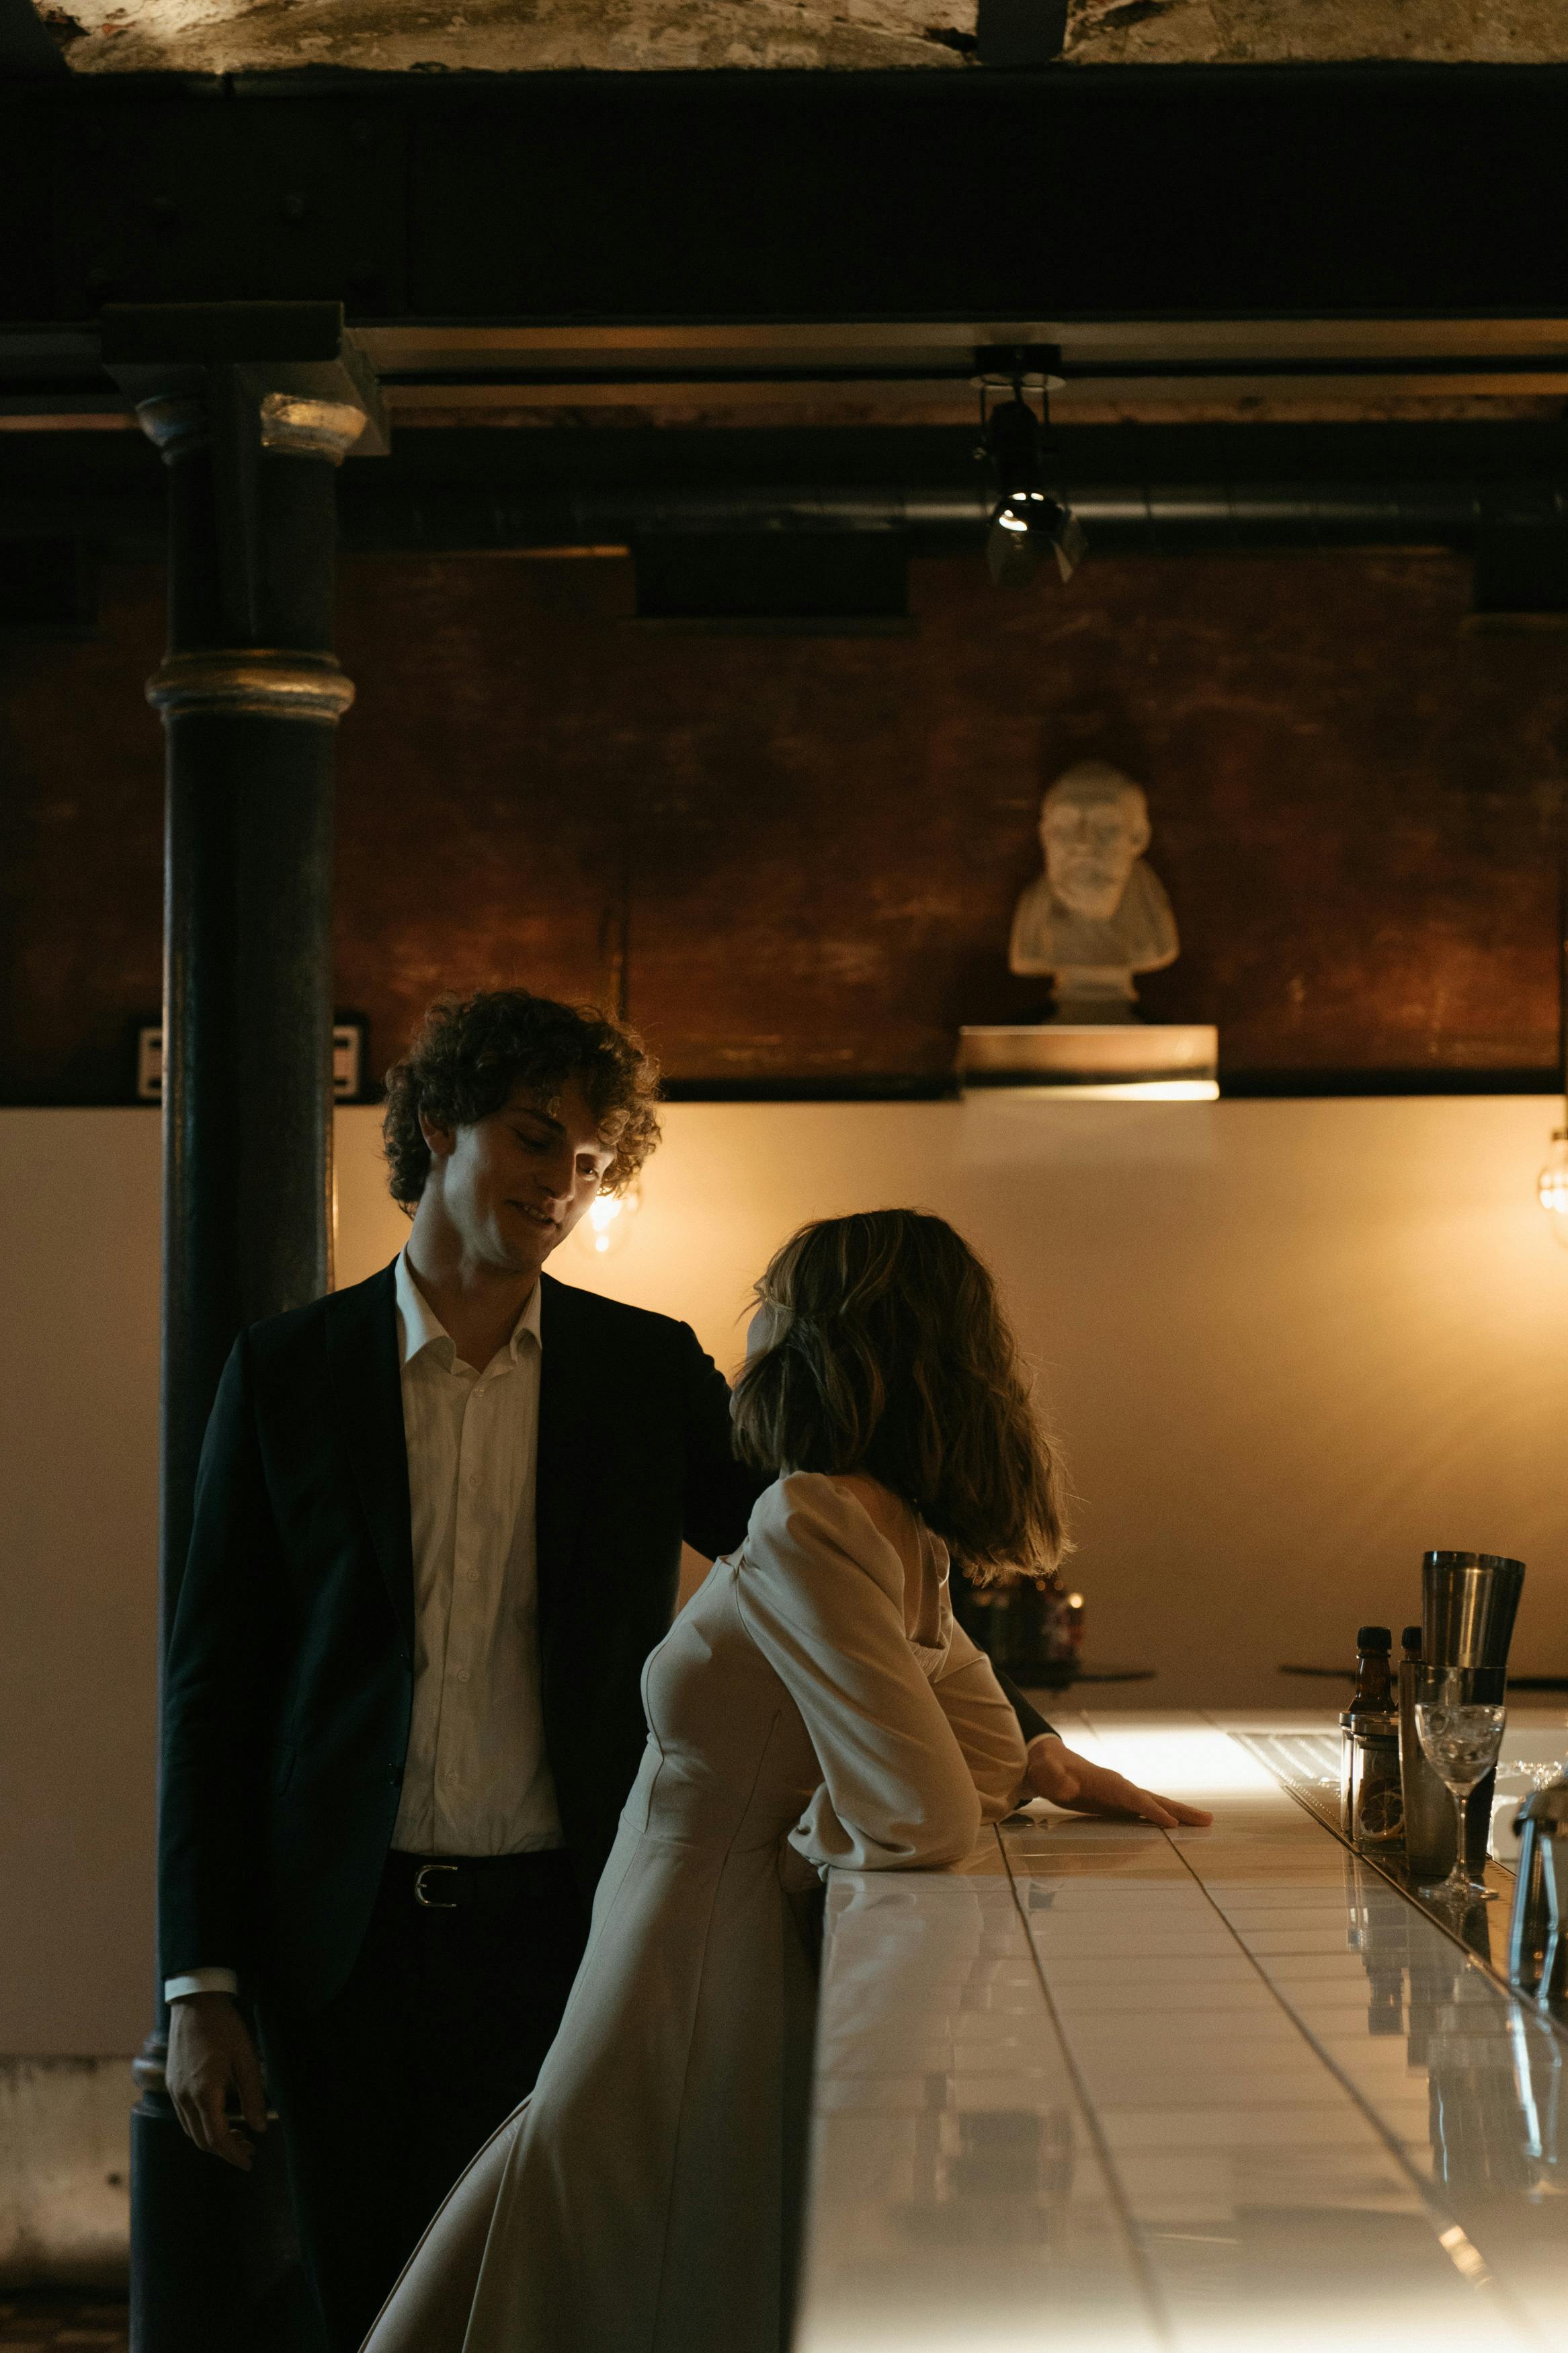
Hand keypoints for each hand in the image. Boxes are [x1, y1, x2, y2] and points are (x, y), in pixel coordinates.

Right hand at [166, 1993, 268, 2170]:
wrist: (196, 2002)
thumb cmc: (224, 2027)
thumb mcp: (246, 2058)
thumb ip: (253, 2095)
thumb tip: (260, 2128)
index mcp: (203, 2093)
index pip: (217, 2138)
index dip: (234, 2154)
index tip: (249, 2163)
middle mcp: (183, 2097)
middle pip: (201, 2140)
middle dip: (225, 2150)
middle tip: (249, 2150)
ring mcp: (173, 2091)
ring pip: (191, 2130)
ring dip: (212, 2139)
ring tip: (238, 2136)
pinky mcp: (171, 2083)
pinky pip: (184, 2116)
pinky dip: (201, 2125)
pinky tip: (219, 2117)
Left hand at [1024, 1736, 1213, 1829]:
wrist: (1047, 1764)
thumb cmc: (1047, 1770)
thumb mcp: (1046, 1774)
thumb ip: (1054, 1778)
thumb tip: (1065, 1786)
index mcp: (1107, 1782)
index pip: (1134, 1798)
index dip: (1152, 1811)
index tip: (1172, 1824)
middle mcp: (1120, 1787)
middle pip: (1154, 1800)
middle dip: (1180, 1811)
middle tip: (1208, 1820)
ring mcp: (1122, 1796)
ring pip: (1156, 1805)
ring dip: (1180, 1815)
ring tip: (1205, 1823)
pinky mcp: (1119, 1804)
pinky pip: (1147, 1812)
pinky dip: (1164, 1819)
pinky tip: (1178, 1829)